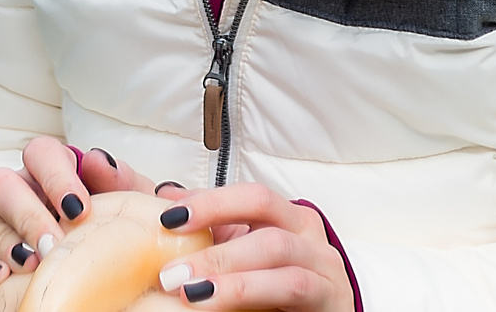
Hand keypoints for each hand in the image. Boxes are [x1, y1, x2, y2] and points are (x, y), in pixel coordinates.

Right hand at [0, 136, 170, 299]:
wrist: (92, 272)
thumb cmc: (108, 230)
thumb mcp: (125, 208)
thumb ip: (121, 182)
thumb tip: (99, 160)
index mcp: (50, 171)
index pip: (40, 151)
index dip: (55, 176)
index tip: (78, 211)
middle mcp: (14, 188)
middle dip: (25, 214)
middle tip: (52, 246)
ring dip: (0, 238)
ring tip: (30, 266)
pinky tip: (1, 279)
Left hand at [147, 183, 352, 310]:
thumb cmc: (281, 293)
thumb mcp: (245, 257)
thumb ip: (212, 227)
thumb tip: (167, 194)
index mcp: (288, 217)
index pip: (249, 195)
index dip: (210, 202)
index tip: (168, 219)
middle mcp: (307, 233)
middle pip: (262, 209)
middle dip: (212, 230)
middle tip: (172, 267)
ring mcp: (321, 263)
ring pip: (276, 249)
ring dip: (228, 268)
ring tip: (191, 290)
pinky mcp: (328, 295)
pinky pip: (292, 285)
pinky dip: (251, 289)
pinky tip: (219, 302)